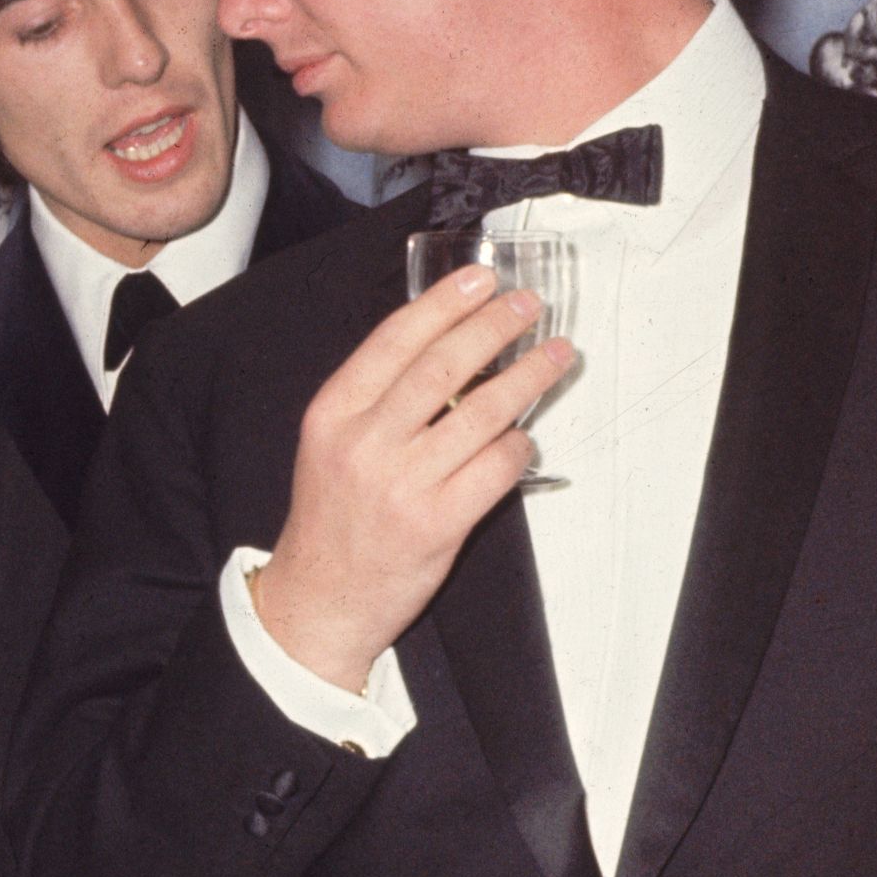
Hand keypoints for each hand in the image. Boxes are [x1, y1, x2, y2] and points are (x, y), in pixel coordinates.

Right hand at [249, 266, 571, 693]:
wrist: (321, 596)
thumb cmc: (333, 517)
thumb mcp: (331, 443)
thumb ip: (377, 399)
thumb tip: (448, 347)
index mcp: (333, 414)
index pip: (394, 340)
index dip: (442, 303)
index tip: (478, 279)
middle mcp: (364, 443)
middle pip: (443, 366)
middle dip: (494, 326)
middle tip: (527, 306)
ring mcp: (402, 483)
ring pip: (482, 414)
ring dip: (528, 377)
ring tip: (555, 356)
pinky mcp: (437, 522)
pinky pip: (497, 468)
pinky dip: (519, 446)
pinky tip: (527, 436)